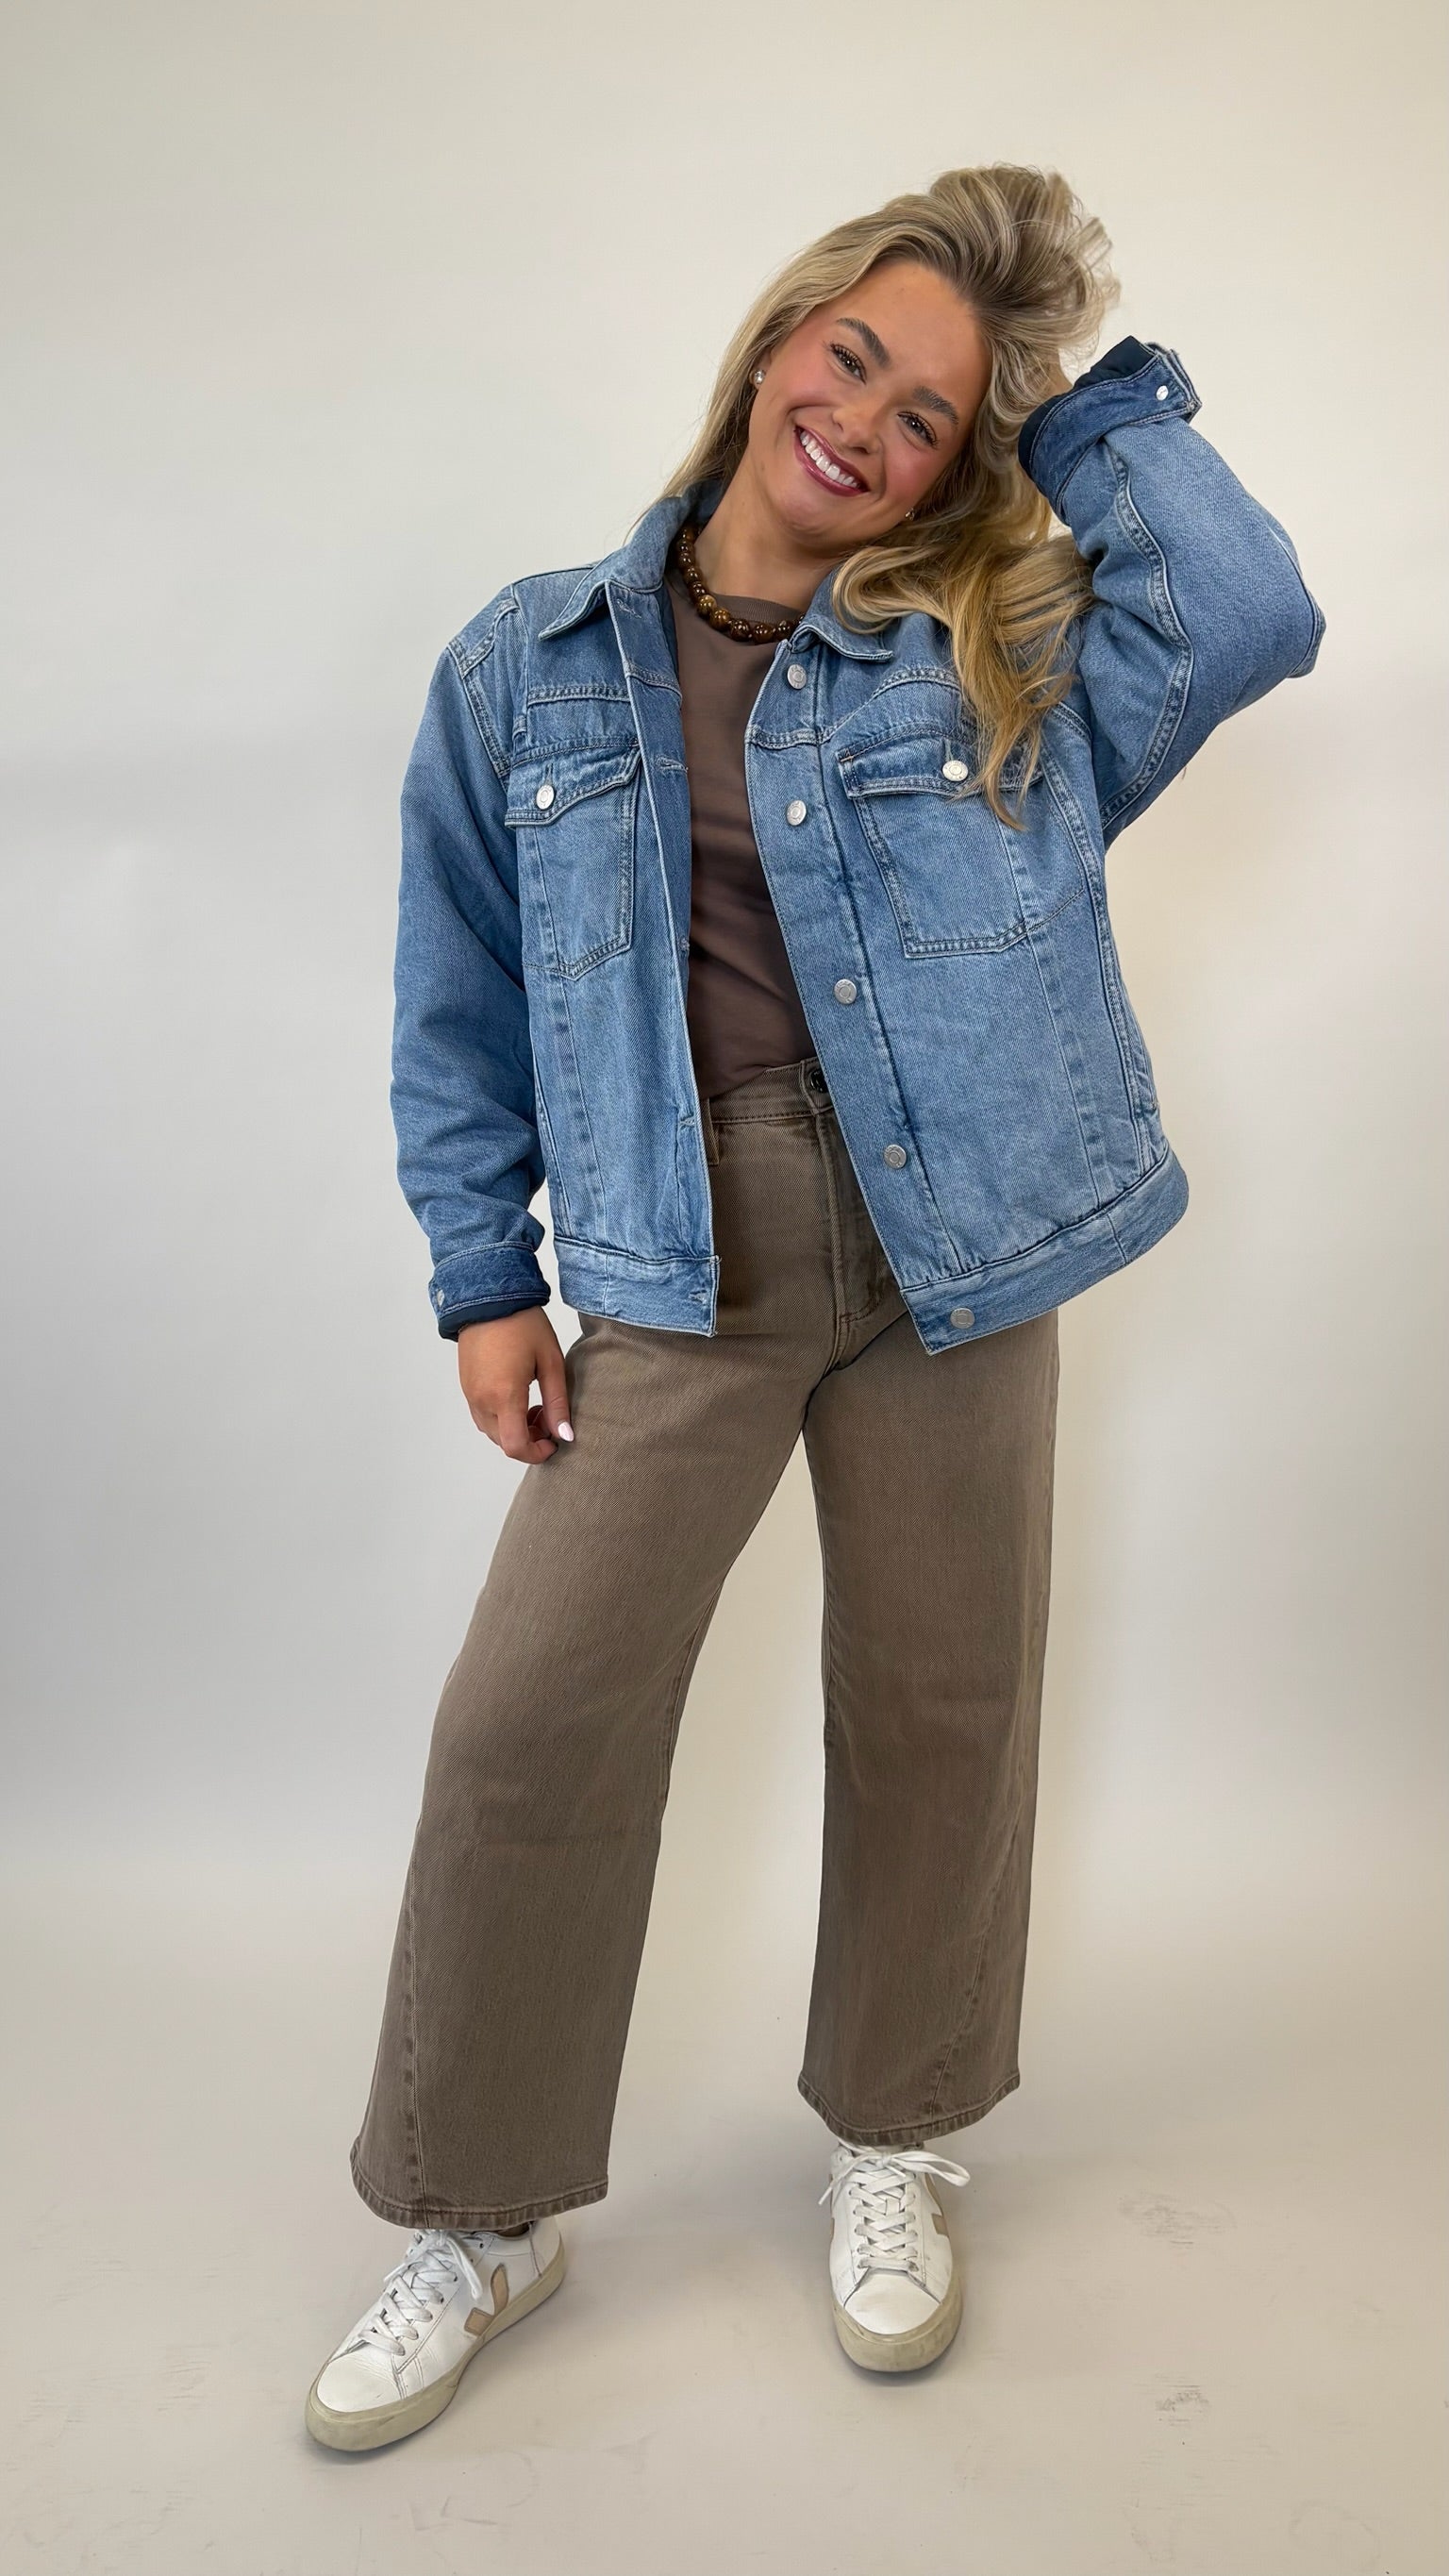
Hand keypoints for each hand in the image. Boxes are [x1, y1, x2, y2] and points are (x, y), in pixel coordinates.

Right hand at [456, 1311, 573, 1461]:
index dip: (536, 1453)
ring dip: (513, 1430)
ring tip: (534, 1405)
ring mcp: (470, 1394)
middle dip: (529, 1440)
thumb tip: (565, 1436)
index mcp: (504, 1395)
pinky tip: (516, 1396)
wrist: (489, 1298)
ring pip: (492, 1431)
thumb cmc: (523, 1325)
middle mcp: (482, 1399)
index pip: (515, 1446)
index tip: (553, 1442)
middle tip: (548, 1417)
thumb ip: (558, 1403)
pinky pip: (482, 1416)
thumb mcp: (551, 1363)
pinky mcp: (465, 1386)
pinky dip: (500, 1418)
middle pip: (503, 1442)